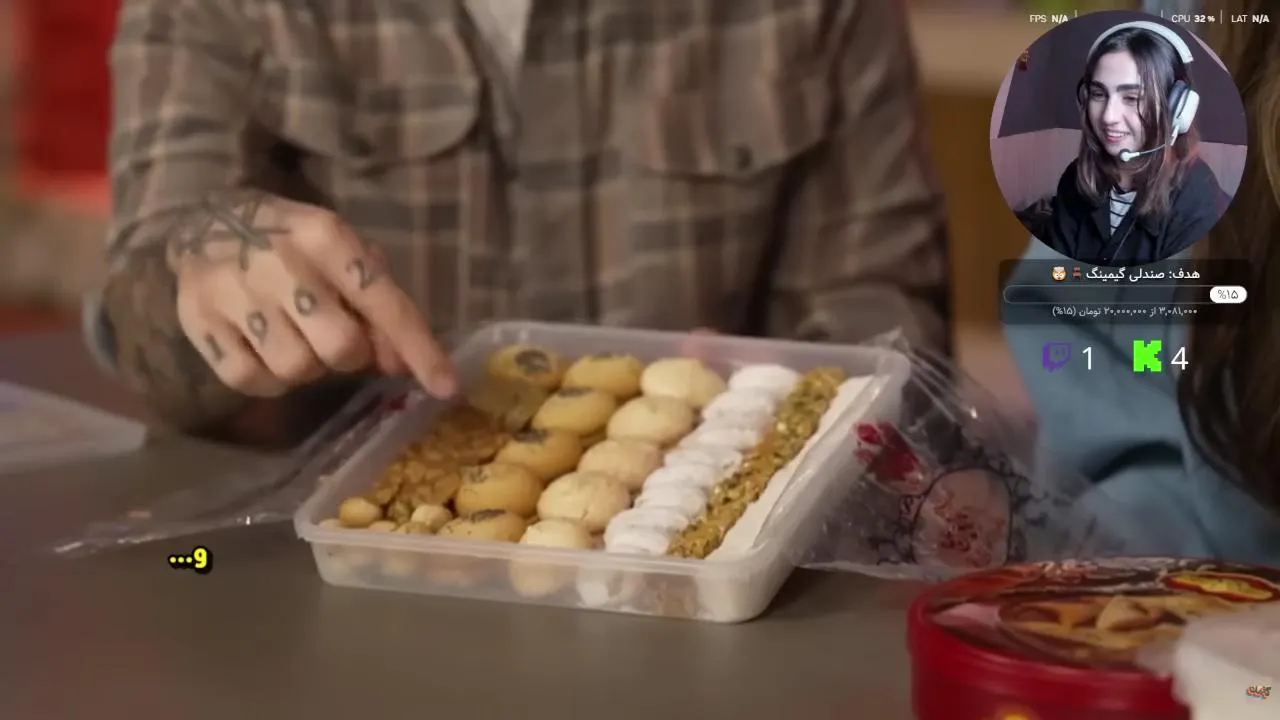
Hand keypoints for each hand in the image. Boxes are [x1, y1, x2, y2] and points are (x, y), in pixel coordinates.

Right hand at [167, 190, 454, 397]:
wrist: (203, 221)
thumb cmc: (294, 243)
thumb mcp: (343, 254)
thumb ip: (380, 304)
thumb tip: (400, 364)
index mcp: (326, 236)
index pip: (385, 303)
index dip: (421, 349)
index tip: (448, 388)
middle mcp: (280, 261)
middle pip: (341, 348)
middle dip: (348, 356)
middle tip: (333, 337)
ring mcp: (234, 291)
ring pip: (295, 370)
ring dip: (306, 368)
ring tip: (294, 338)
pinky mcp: (198, 321)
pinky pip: (250, 380)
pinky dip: (267, 380)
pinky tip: (264, 350)